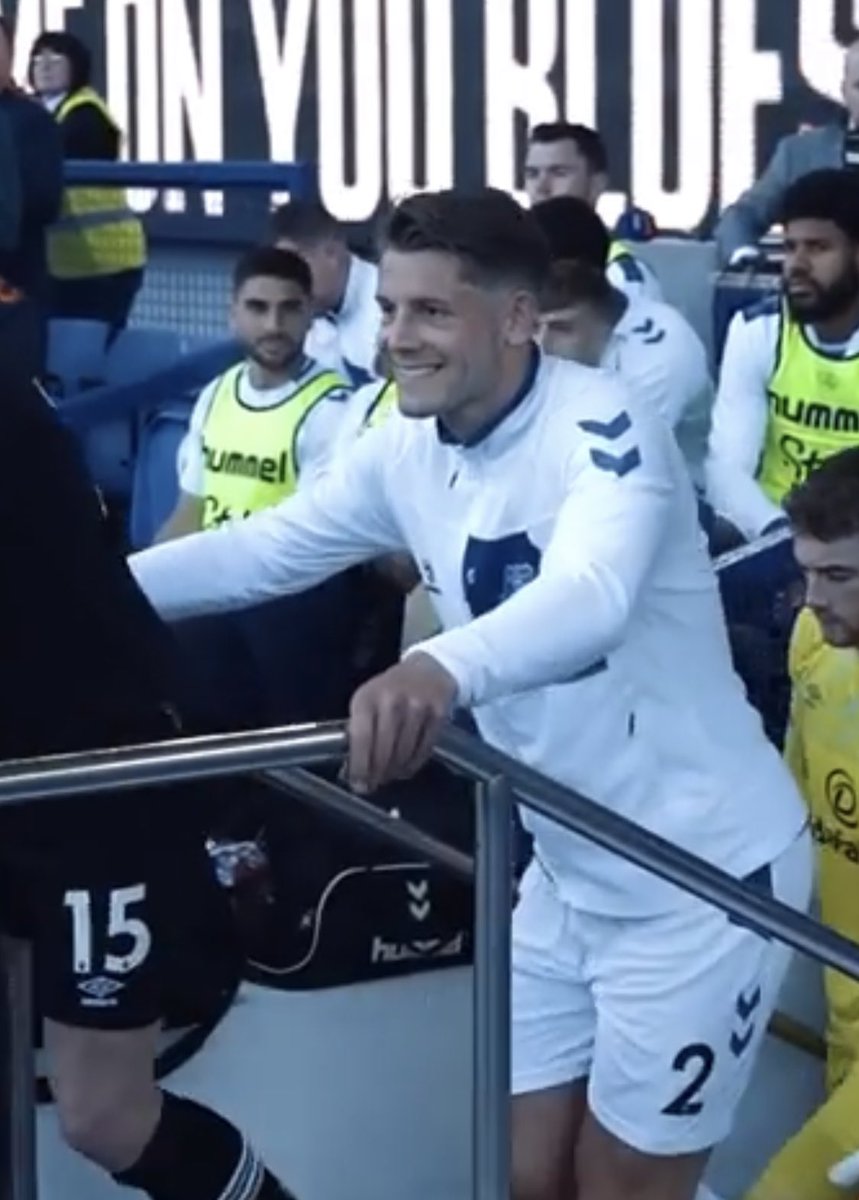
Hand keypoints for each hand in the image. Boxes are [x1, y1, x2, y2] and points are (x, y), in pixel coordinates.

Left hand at [346, 652, 457, 792]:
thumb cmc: (390, 690)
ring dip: (395, 771)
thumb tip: (353, 771)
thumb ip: (358, 731)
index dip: (359, 766)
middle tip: (374, 784)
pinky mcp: (438, 714)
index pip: (361, 738)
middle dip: (377, 773)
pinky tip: (406, 767)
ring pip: (404, 754)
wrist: (427, 669)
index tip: (358, 785)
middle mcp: (391, 701)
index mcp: (367, 698)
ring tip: (390, 775)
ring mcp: (417, 707)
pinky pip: (424, 750)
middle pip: (383, 751)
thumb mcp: (367, 701)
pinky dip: (413, 765)